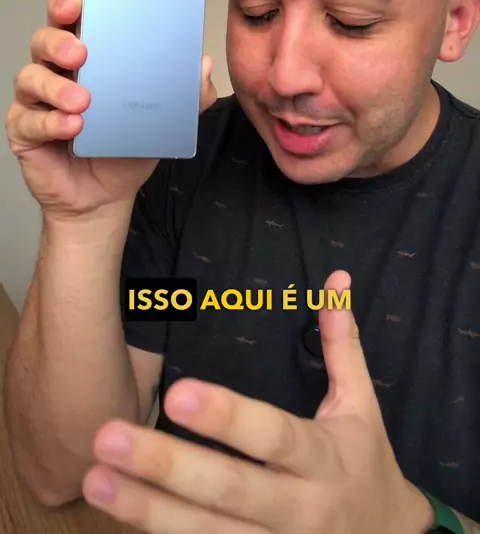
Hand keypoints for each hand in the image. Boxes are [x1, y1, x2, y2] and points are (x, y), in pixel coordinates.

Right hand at [5, 0, 216, 220]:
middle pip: (46, 38)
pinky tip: (72, 126)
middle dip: (60, 39)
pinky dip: (51, 121)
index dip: (71, 5)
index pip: (74, 20)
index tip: (81, 0)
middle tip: (81, 51)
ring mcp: (38, 100)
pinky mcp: (25, 131)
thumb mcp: (164, 120)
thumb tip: (202, 65)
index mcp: (90, 57)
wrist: (105, 195)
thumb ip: (187, 94)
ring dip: (57, 86)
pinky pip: (29, 120)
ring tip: (83, 101)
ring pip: (32, 76)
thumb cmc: (125, 146)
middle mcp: (58, 72)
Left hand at [82, 271, 434, 532]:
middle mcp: (299, 508)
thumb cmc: (365, 463)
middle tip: (107, 437)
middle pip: (227, 489)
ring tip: (96, 478)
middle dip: (165, 464)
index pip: (272, 435)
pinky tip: (122, 514)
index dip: (226, 417)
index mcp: (323, 458)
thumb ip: (342, 347)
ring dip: (146, 509)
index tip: (177, 391)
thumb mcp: (361, 406)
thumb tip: (336, 279)